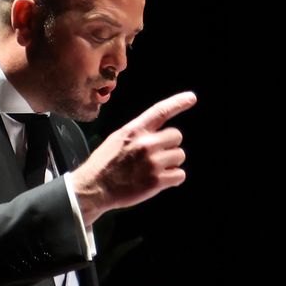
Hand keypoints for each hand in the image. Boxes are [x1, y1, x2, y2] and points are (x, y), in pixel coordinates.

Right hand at [73, 92, 196, 225]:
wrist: (94, 188)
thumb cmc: (105, 164)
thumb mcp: (117, 138)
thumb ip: (138, 133)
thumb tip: (157, 131)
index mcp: (134, 130)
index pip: (160, 111)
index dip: (178, 102)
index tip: (191, 98)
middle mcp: (145, 144)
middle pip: (177, 136)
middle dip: (170, 145)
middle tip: (157, 155)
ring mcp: (152, 162)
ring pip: (180, 155)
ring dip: (171, 163)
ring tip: (154, 169)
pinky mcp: (156, 181)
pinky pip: (180, 175)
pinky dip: (173, 178)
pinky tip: (159, 180)